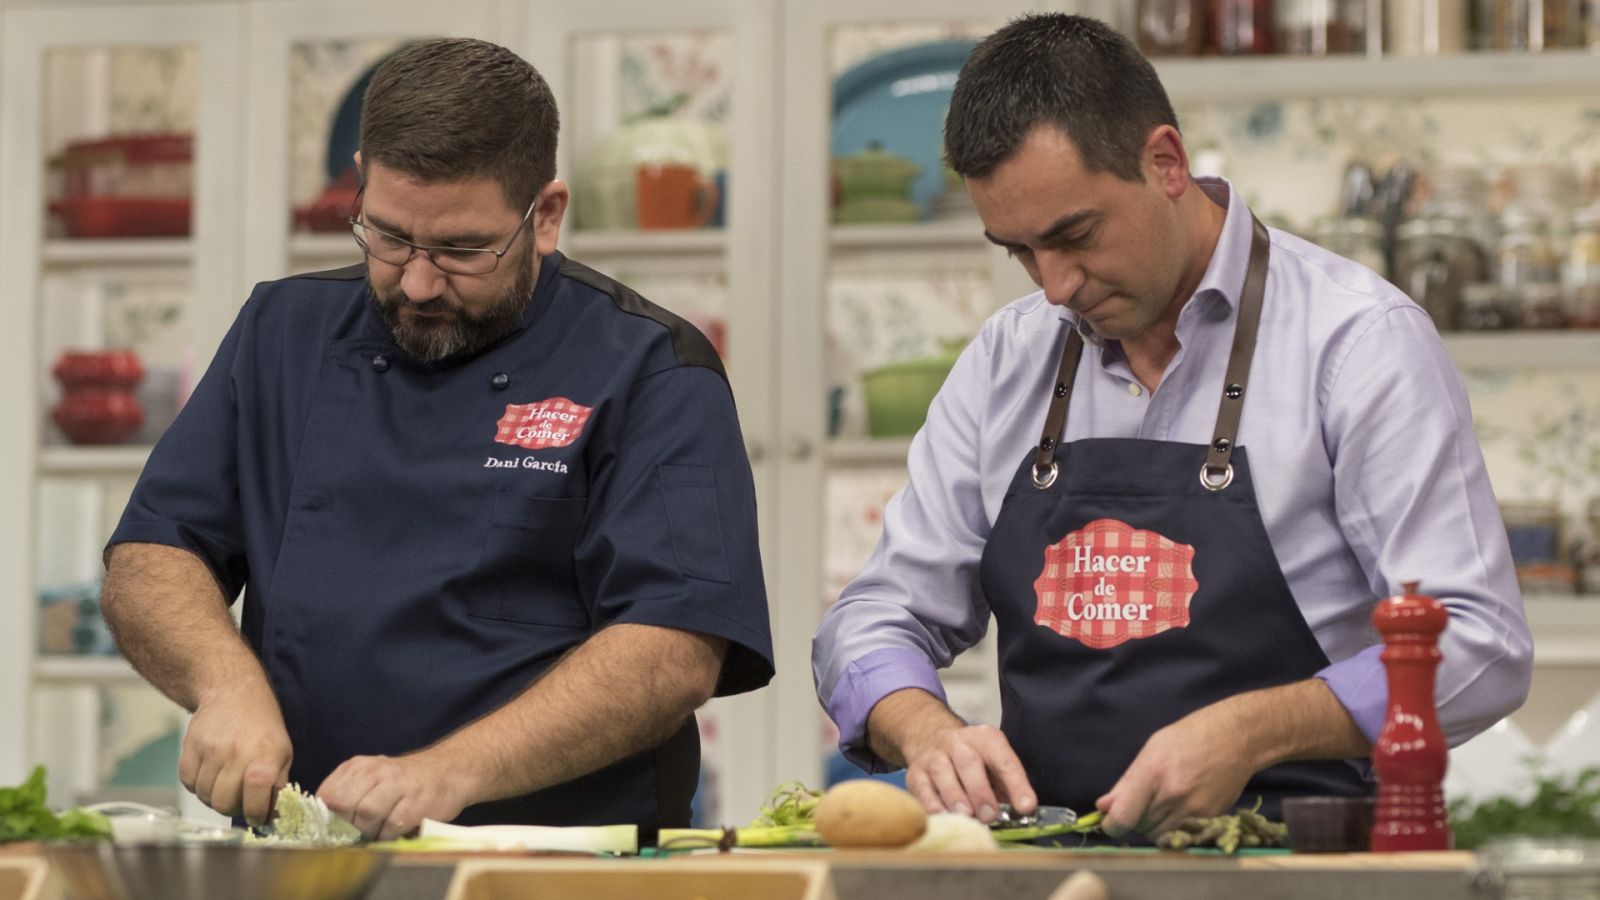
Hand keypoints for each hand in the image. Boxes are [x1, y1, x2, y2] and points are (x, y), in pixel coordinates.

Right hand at [178, 685, 291, 824]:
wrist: (233, 692)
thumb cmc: (262, 725)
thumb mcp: (283, 752)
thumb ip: (277, 785)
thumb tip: (272, 817)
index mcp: (265, 755)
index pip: (255, 799)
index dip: (255, 815)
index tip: (256, 818)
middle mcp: (237, 752)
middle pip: (224, 803)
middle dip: (233, 810)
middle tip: (240, 802)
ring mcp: (211, 749)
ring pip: (204, 795)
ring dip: (214, 797)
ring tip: (226, 784)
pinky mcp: (190, 746)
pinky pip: (187, 782)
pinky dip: (197, 786)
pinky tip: (210, 774)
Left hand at [317, 751, 473, 840]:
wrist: (448, 771)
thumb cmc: (403, 781)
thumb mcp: (371, 777)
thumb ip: (347, 794)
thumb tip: (324, 825)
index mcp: (359, 766)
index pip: (327, 795)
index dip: (326, 817)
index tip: (333, 828)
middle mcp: (376, 771)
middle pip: (343, 804)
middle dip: (345, 826)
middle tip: (355, 834)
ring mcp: (398, 786)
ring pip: (364, 815)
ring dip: (366, 832)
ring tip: (375, 833)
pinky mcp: (416, 804)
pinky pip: (390, 827)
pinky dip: (386, 837)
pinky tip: (392, 832)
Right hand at [903, 723, 1036, 822]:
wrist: (928, 737)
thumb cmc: (971, 761)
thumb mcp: (993, 764)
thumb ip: (1007, 787)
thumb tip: (1021, 815)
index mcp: (985, 738)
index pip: (1004, 760)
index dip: (1017, 784)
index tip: (1026, 807)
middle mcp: (958, 742)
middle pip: (969, 763)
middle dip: (981, 792)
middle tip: (990, 816)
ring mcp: (934, 756)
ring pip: (943, 773)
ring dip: (955, 798)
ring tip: (966, 817)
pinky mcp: (915, 772)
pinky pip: (922, 788)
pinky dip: (933, 805)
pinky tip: (943, 817)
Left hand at [1095, 705, 1255, 839]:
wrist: (1234, 738)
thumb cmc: (1188, 738)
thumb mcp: (1151, 751)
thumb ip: (1126, 783)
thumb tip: (1102, 806)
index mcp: (1152, 773)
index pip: (1123, 816)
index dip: (1112, 825)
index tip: (1110, 823)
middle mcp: (1172, 794)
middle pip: (1139, 827)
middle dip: (1134, 819)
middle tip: (1142, 802)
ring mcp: (1193, 809)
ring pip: (1158, 835)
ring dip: (1152, 826)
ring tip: (1161, 803)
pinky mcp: (1209, 818)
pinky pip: (1179, 834)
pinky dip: (1172, 828)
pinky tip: (1178, 808)